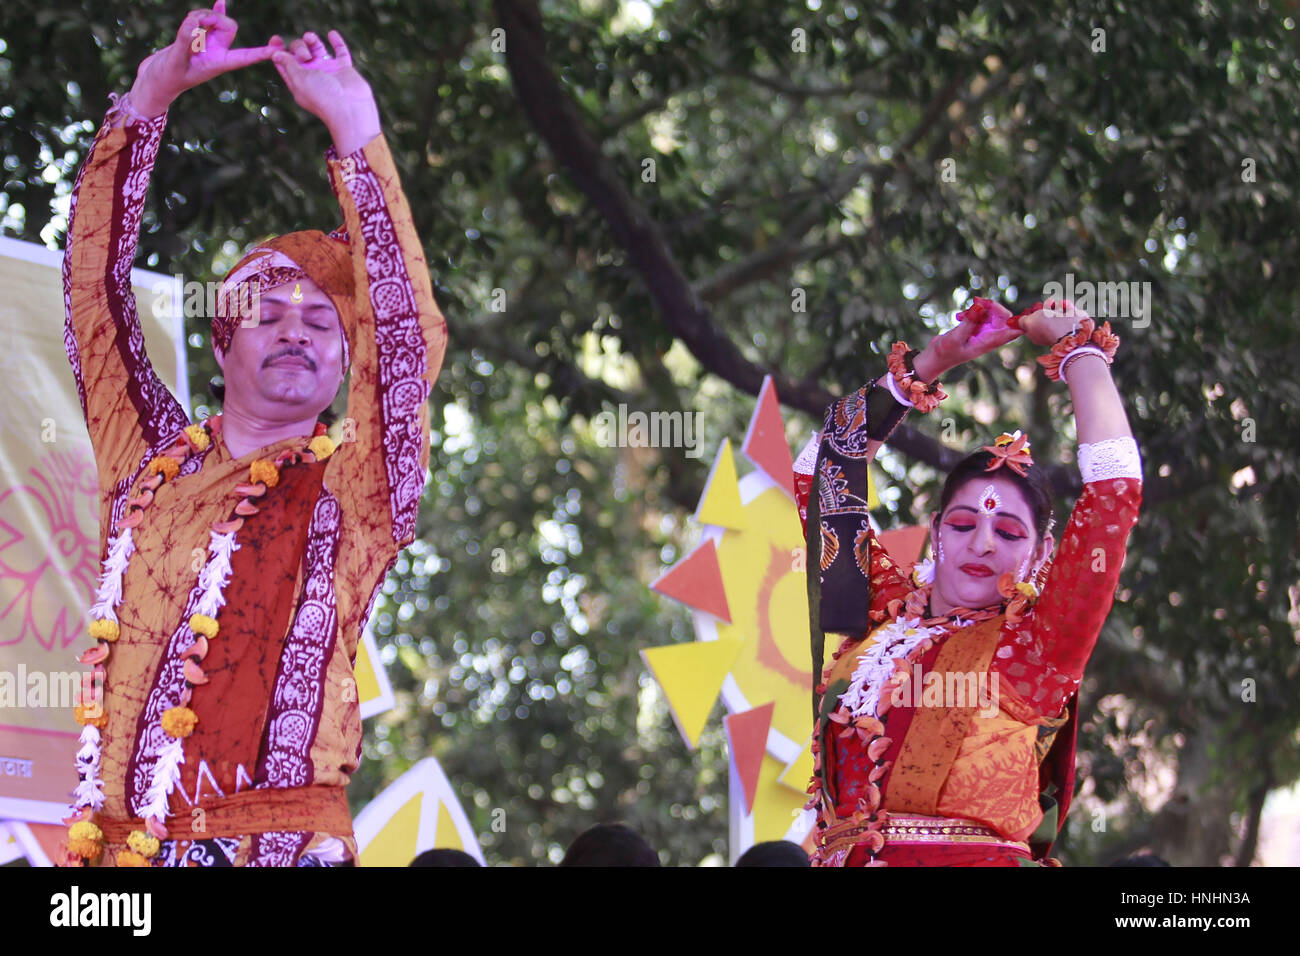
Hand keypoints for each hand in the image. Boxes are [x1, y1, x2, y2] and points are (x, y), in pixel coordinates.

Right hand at [130, 1, 282, 115]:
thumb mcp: (175, 60)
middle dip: (214, 17)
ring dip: (202, 15)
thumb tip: (195, 24)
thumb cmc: (167, 77)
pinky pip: (209, 19)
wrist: (156, 80)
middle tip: (196, 23)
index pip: (245, 57)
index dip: (260, 53)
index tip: (278, 51)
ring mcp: (208, 43)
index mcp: (219, 63)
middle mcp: (217, 52)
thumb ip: (185, 42)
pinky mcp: (197, 36)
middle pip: (229, 27)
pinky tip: (221, 1)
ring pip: (214, 19)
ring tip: (185, 27)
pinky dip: (214, 10)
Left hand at [272, 30, 379, 154]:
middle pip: (300, 52)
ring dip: (312, 40)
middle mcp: (312, 75)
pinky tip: (332, 33)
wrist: (349, 109)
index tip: (275, 39)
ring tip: (310, 37)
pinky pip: (340, 52)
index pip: (284, 63)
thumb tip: (275, 54)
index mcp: (298, 81)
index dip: (278, 50)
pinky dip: (337, 42)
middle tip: (306, 56)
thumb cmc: (322, 97)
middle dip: (299, 47)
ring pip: (318, 49)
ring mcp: (328, 71)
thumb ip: (288, 64)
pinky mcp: (343, 69)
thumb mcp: (299, 79)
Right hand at [915, 298, 1021, 377]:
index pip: (1013, 331)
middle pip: (1003, 317)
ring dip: (977, 309)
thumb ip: (969, 322)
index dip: (1018, 320)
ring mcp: (982, 332)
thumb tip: (981, 306)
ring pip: (990, 314)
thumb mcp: (955, 337)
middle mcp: (989, 337)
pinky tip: (958, 316)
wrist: (933, 359)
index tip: (1008, 309)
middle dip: (991, 307)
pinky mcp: (974, 328)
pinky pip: (980, 315)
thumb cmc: (944, 353)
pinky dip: (971, 312)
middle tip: (975, 302)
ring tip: (961, 314)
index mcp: (988, 342)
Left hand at [1019, 299, 1090, 345]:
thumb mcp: (1029, 323)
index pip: (1031, 321)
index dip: (1030, 313)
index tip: (1031, 310)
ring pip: (1055, 307)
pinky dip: (1066, 305)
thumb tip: (1015, 321)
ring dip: (1056, 305)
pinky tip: (1066, 308)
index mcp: (1037, 334)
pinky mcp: (1073, 317)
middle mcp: (1049, 329)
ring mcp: (1061, 323)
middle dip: (1044, 307)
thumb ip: (1021, 321)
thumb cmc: (1049, 326)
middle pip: (1042, 312)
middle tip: (1045, 308)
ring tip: (1057, 307)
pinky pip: (1066, 306)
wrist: (1072, 328)